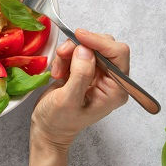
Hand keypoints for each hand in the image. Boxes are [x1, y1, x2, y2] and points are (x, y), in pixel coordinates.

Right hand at [29, 29, 128, 165]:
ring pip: (87, 46)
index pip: (118, 54)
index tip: (79, 36)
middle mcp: (110, 80)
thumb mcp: (69, 100)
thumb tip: (85, 49)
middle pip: (103, 46)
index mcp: (115, 89)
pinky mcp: (83, 70)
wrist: (47, 129)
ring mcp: (97, 74)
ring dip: (69, 53)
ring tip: (58, 71)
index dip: (100, 42)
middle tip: (63, 55)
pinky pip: (76, 51)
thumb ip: (80, 75)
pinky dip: (64, 57)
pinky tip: (58, 72)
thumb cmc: (59, 122)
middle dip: (81, 46)